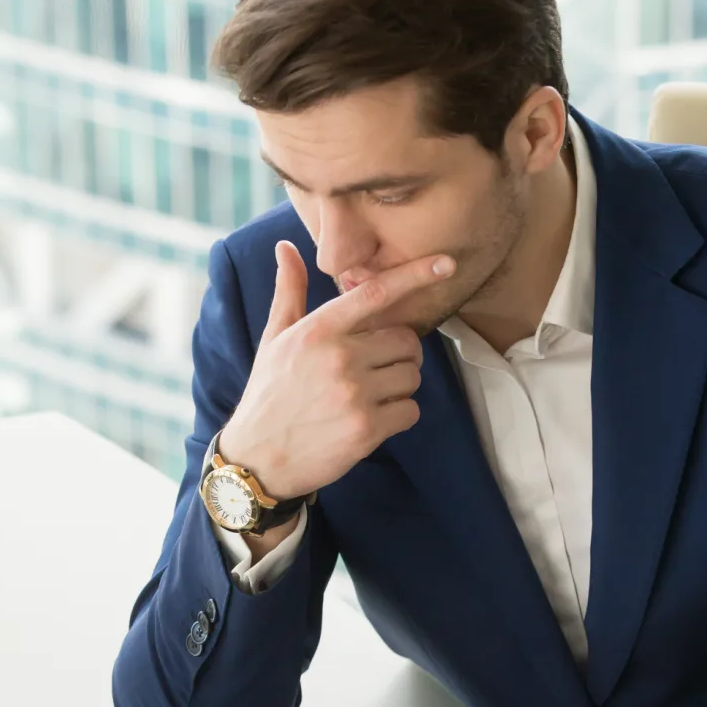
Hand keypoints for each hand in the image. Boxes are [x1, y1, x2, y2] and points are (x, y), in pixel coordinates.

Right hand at [220, 242, 454, 499]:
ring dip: (400, 387)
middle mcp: (339, 357)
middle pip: (406, 340)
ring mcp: (355, 394)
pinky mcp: (367, 429)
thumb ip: (289, 292)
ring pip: (412, 377)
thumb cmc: (270, 394)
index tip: (447, 263)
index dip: (416, 275)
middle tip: (377, 368)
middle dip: (400, 354)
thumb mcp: (274, 339)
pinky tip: (372, 420)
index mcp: (318, 330)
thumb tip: (285, 247)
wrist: (259, 458)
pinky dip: (399, 416)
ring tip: (369, 396)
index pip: (376, 293)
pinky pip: (410, 411)